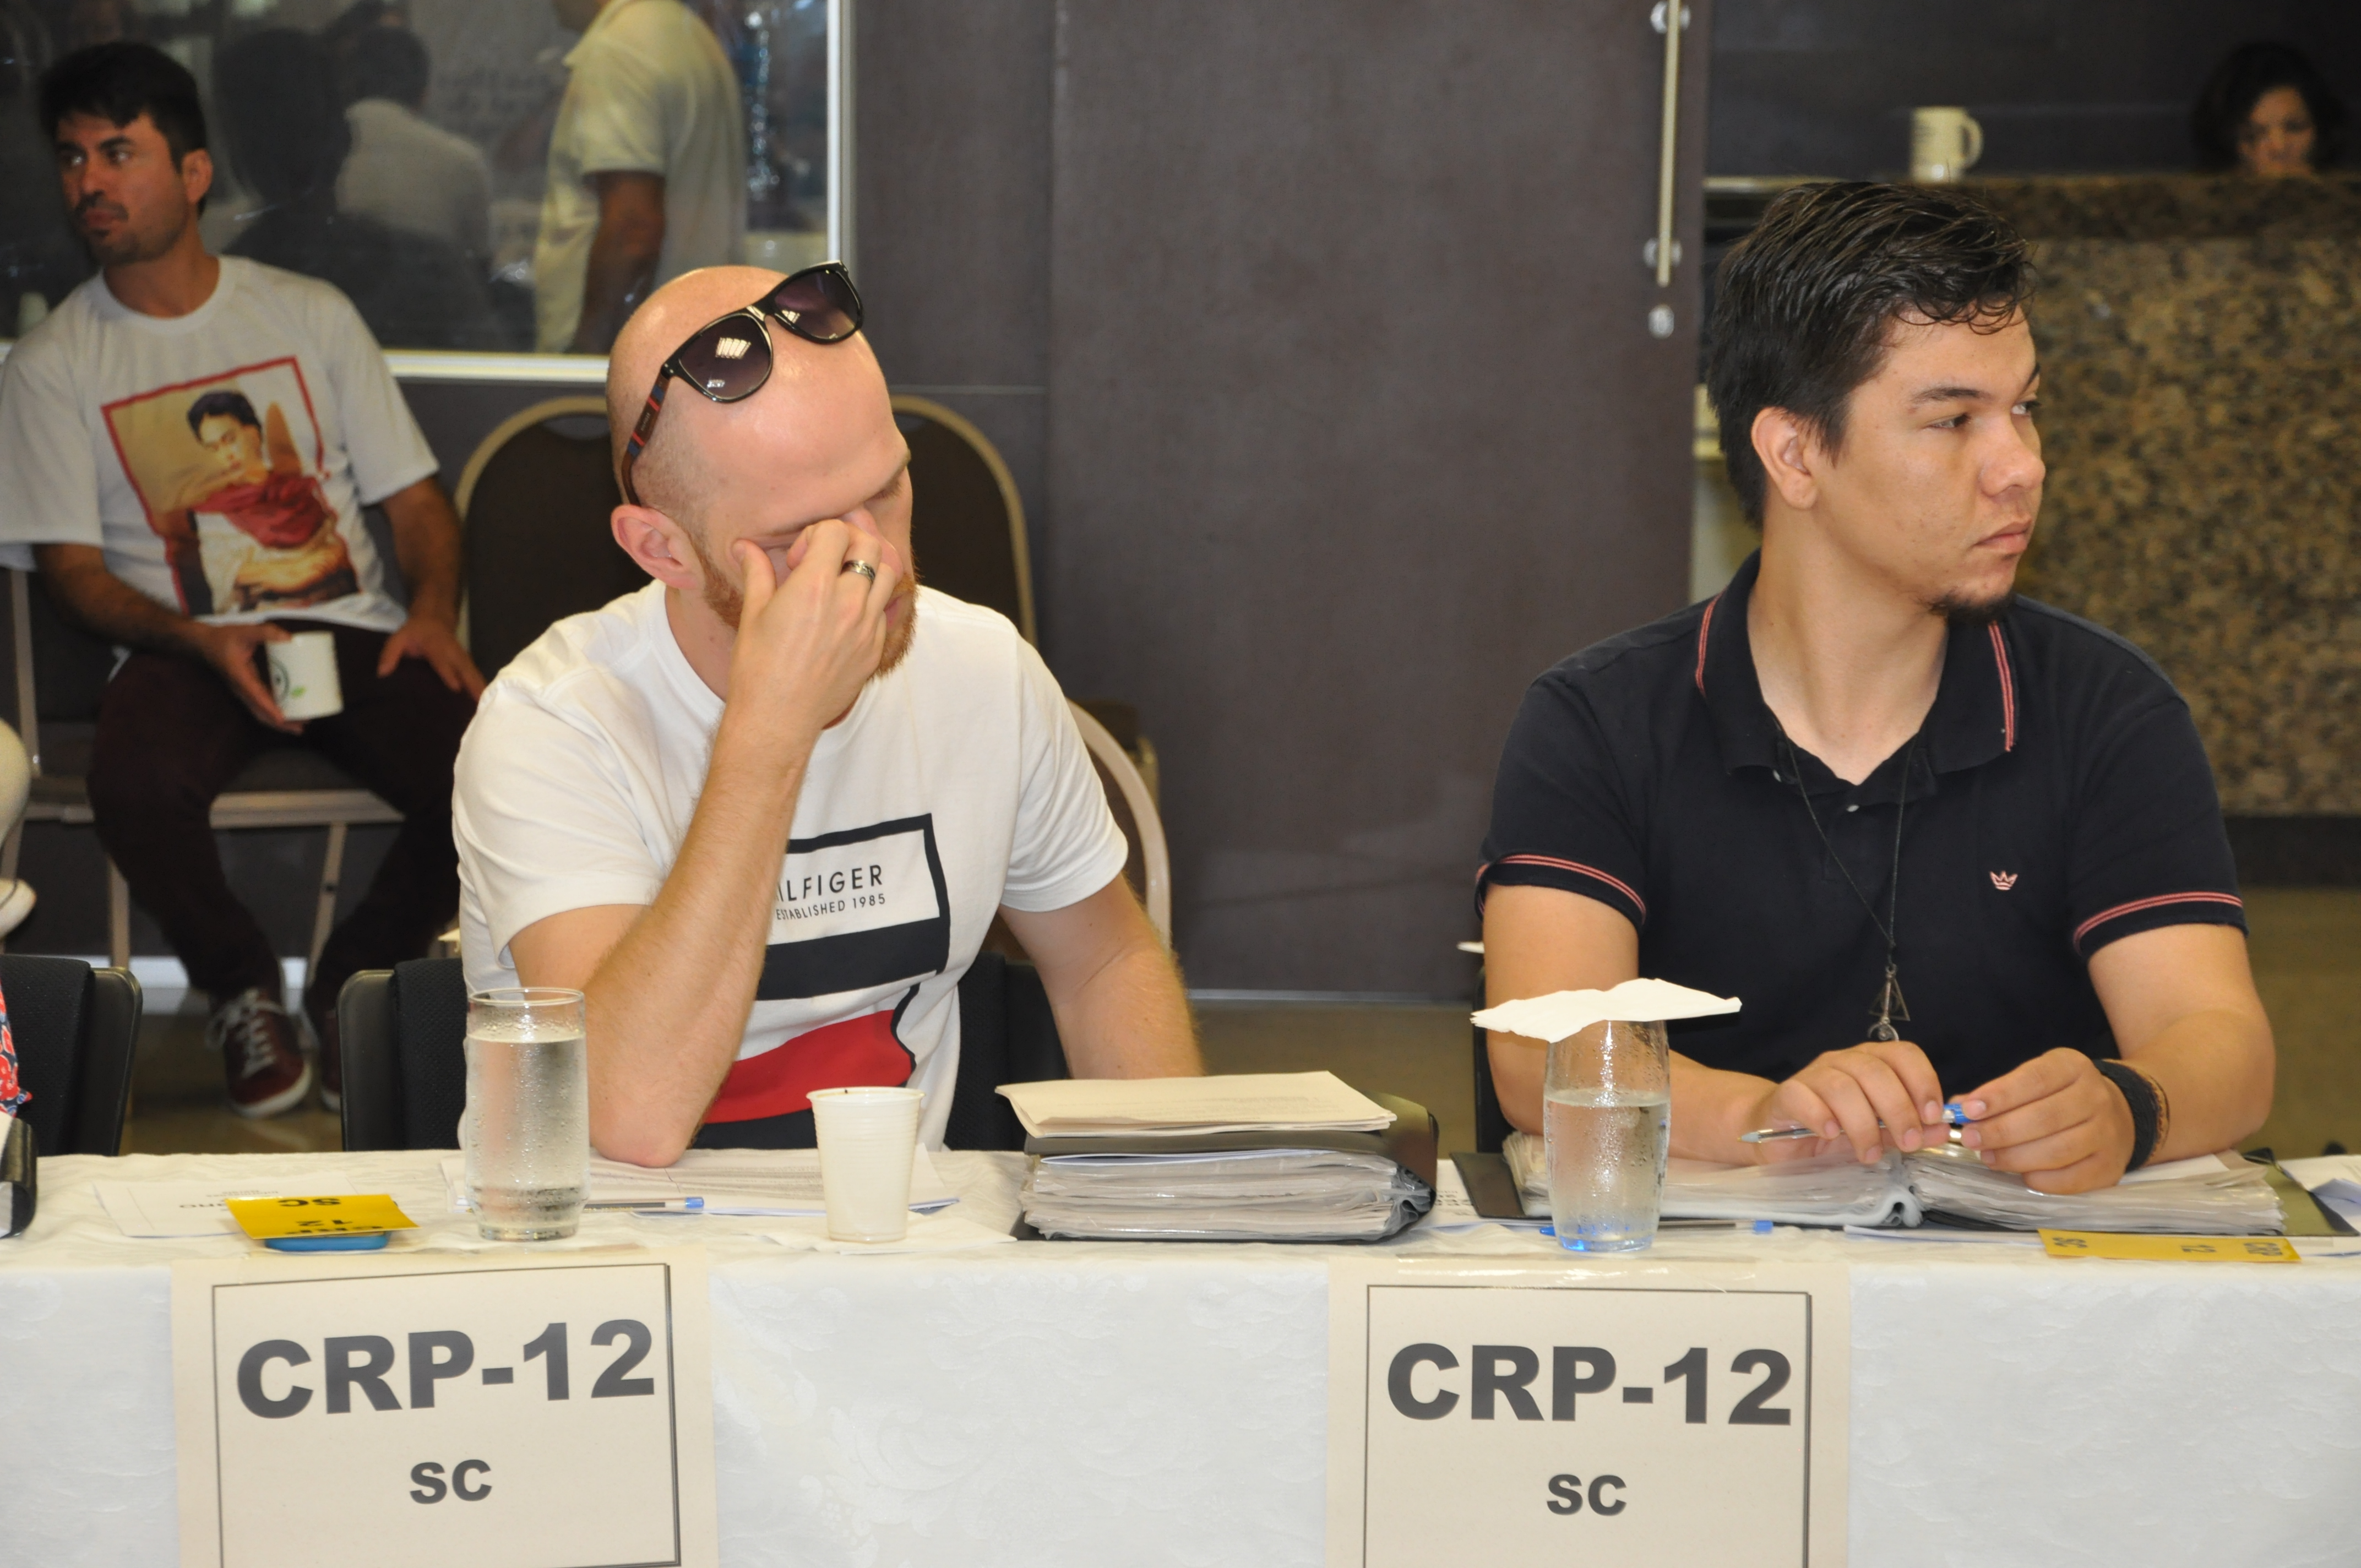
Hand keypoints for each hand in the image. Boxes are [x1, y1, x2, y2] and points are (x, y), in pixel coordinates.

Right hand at [191, 621, 298, 732]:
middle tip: (302, 727)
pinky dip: (275, 710)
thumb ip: (265, 632)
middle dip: (279, 723)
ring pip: (260, 711)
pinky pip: (261, 704)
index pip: (255, 696)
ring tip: (300, 724)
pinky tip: (290, 711)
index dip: (269, 708)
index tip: (283, 719)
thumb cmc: (223, 638)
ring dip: (278, 721)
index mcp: (239, 676)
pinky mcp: (247, 688)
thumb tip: (289, 639)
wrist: (205, 643)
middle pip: (260, 712)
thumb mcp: (244, 631)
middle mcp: (241, 688)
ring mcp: (244, 690)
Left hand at [378, 614, 486, 698]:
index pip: (442, 661)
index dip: (449, 673)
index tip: (456, 687)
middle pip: (465, 669)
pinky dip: (481, 688)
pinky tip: (484, 702)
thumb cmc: (414, 632)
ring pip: (473, 674)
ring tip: (486, 706)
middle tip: (480, 702)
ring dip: (481, 688)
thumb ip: (390, 654)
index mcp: (436, 646)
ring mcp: (462, 658)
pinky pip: (475, 676)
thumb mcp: (398, 638)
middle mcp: (453, 653)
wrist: (433, 620)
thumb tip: (382, 673)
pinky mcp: (467, 664)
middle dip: (473, 684)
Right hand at [725, 519, 903, 742]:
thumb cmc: (758, 668)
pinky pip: (885, 611)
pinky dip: (870, 602)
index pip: (836, 531)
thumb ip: (756, 571)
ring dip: (867, 568)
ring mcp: (867, 628)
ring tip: (841, 582)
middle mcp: (847, 603)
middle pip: (871, 545)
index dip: (815, 534)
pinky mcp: (875, 649)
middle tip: (825, 560)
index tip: (797, 558)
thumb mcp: (753, 614)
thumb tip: (744, 545)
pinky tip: (844, 615)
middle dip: (848, 542)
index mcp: (814, 587)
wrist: (778, 719)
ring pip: (889, 575)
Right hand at [1743, 1038, 1948, 1165]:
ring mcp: (1812, 1075)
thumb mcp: (1879, 1133)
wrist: (1782, 1136)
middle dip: (1898, 1109)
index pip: (1903, 1054)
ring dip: (1862, 1124)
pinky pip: (1804, 1097)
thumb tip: (1944, 1129)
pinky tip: (1830, 1135)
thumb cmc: (1834, 1132)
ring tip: (1868, 1155)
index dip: (1922, 1081)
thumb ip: (1910, 1130)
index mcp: (1872, 1063)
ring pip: (1842, 1087)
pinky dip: (1820, 1116)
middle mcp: (1843, 1062)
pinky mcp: (1787, 1094)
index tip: (1932, 1116)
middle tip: (1907, 1143)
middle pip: (1875, 1072)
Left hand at [1955, 1049, 2134, 1194]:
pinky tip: (2020, 1174)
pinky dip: (2040, 1178)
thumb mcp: (2035, 1081)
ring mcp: (2107, 1133)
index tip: (1968, 1110)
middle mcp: (2095, 1098)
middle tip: (1970, 1139)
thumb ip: (1998, 1093)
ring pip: (2057, 1150)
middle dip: (2000, 1131)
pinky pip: (2071, 1178)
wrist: (2119, 1115)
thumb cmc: (2061, 1096)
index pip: (2035, 1080)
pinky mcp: (2109, 1166)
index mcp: (2073, 1068)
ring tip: (1988, 1157)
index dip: (2000, 1095)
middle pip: (2044, 1118)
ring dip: (2015, 1157)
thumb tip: (1957, 1108)